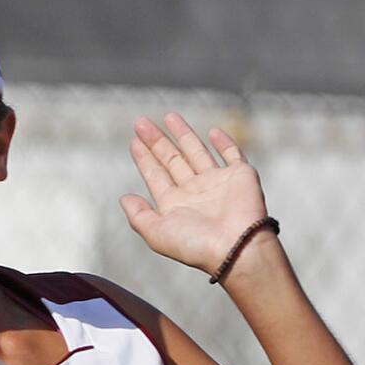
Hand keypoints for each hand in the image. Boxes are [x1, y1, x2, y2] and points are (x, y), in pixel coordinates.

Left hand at [119, 113, 269, 275]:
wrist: (237, 248)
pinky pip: (232, 155)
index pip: (156, 176)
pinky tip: (212, 130)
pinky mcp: (241, 176)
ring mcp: (218, 183)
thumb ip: (138, 216)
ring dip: (183, 134)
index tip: (133, 141)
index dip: (144, 159)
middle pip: (172, 159)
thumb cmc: (197, 246)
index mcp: (176, 205)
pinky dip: (224, 143)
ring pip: (197, 152)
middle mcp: (195, 192)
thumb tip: (123, 198)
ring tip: (169, 116)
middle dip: (156, 141)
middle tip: (140, 122)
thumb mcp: (157, 234)